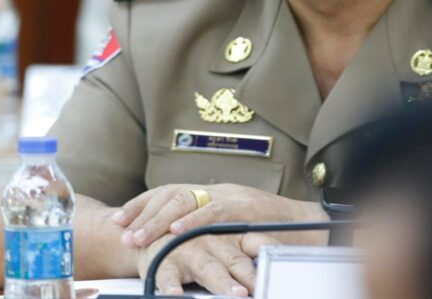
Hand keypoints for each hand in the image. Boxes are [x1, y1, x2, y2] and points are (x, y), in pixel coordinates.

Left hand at [112, 183, 325, 249]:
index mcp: (214, 193)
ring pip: (186, 202)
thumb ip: (212, 227)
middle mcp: (219, 190)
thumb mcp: (235, 227)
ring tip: (137, 237)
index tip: (119, 220)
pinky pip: (213, 213)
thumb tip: (180, 240)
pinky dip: (191, 223)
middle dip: (142, 212)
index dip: (143, 204)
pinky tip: (173, 234)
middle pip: (171, 194)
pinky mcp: (245, 209)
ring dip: (158, 221)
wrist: (312, 226)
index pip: (171, 192)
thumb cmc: (275, 232)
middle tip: (121, 231)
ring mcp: (232, 197)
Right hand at [137, 230, 281, 296]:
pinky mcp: (166, 261)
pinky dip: (172, 286)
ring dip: (223, 283)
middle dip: (251, 276)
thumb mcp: (223, 244)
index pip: (258, 244)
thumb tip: (273, 268)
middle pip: (237, 261)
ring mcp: (191, 251)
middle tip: (263, 289)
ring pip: (210, 269)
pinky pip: (169, 276)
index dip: (272, 254)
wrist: (152, 233)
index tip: (286, 268)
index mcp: (231, 238)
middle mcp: (214, 242)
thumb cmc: (195, 243)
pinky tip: (177, 295)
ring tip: (237, 295)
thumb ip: (246, 255)